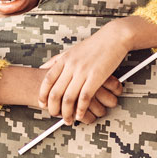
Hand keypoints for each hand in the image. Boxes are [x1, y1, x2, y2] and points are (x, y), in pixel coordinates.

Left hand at [37, 16, 156, 123]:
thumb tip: (42, 67)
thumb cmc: (94, 45)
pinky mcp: (96, 77)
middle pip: (56, 92)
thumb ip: (57, 60)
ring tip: (67, 120)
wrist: (114, 37)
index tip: (42, 104)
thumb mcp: (71, 50)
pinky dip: (81, 109)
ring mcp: (83, 72)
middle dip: (53, 107)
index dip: (43, 94)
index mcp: (64, 59)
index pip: (47, 80)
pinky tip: (80, 115)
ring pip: (69, 98)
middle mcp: (71, 66)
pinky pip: (85, 97)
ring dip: (66, 112)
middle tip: (54, 115)